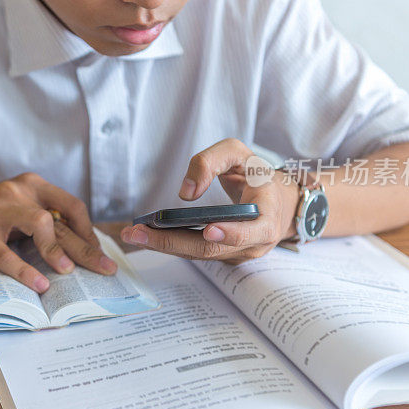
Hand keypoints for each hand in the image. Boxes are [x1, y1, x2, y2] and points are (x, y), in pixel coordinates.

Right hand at [0, 172, 116, 292]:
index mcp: (30, 185)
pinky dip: (24, 270)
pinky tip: (38, 284)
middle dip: (86, 247)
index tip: (98, 252)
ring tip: (69, 272)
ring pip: (39, 224)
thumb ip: (42, 222)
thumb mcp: (16, 213)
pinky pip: (6, 253)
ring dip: (57, 250)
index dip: (88, 230)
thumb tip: (80, 248)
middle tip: (106, 268)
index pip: (71, 205)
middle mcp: (17, 191)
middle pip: (61, 219)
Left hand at [121, 138, 297, 262]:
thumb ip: (210, 162)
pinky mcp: (224, 256)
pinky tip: (147, 236)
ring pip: (200, 254)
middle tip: (139, 233)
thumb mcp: (237, 153)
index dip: (231, 233)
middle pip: (212, 248)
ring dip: (164, 246)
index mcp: (267, 214)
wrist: (275, 199)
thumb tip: (186, 193)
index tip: (208, 230)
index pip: (253, 230)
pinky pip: (197, 252)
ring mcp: (239, 253)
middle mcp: (255, 241)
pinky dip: (171, 244)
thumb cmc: (256, 174)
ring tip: (133, 234)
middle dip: (172, 242)